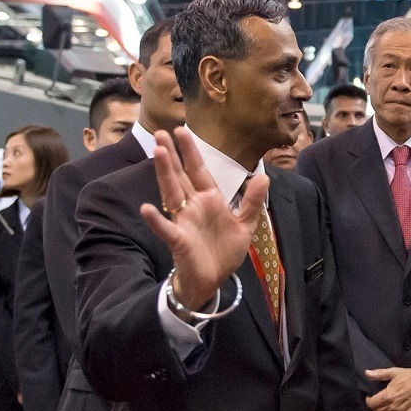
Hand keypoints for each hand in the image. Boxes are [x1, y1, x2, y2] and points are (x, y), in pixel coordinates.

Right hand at [139, 128, 267, 314]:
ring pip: (171, 192)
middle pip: (180, 176)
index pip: (198, 170)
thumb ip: (252, 202)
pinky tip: (146, 209)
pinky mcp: (178, 240)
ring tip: (157, 152)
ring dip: (164, 173)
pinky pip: (166, 228)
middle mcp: (193, 206)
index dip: (190, 152)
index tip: (181, 130)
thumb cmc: (224, 251)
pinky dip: (156, 220)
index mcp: (209, 199)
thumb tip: (263, 177)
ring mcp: (184, 222)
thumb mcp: (245, 225)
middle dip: (171, 155)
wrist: (213, 280)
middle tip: (160, 132)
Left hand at [364, 367, 410, 410]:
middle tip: (379, 402)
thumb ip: (378, 374)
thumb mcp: (394, 372)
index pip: (371, 404)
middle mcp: (393, 407)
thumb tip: (366, 373)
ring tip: (385, 409)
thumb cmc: (410, 376)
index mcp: (388, 395)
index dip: (369, 400)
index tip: (371, 398)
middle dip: (376, 407)